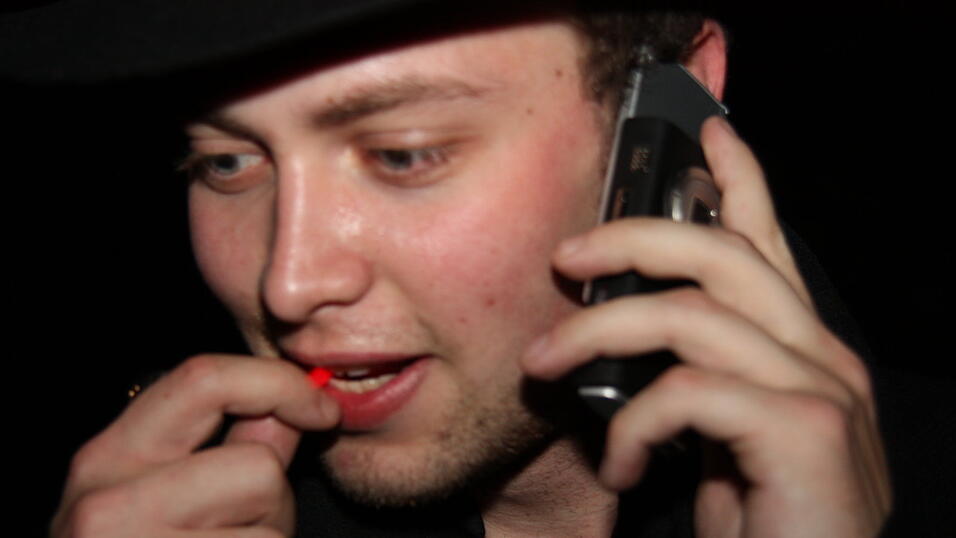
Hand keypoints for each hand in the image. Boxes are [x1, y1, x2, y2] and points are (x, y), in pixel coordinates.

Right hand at [51, 354, 339, 537]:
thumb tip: (289, 408)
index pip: (202, 379)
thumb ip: (226, 447)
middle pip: (255, 468)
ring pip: (270, 532)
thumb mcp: (161, 495)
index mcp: (106, 460)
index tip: (319, 409)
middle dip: (272, 498)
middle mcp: (105, 508)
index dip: (277, 384)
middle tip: (244, 525)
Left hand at [522, 117, 890, 536]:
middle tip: (566, 256)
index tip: (709, 132)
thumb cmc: (763, 523)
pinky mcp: (808, 432)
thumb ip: (698, 382)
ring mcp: (824, 390)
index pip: (768, 247)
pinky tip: (621, 467)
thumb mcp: (720, 440)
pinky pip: (690, 391)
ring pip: (690, 316)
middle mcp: (823, 358)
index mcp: (801, 352)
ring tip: (543, 364)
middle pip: (724, 257)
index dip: (742, 181)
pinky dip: (634, 426)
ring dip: (598, 334)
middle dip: (633, 240)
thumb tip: (626, 342)